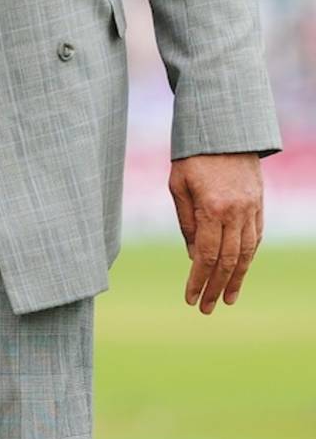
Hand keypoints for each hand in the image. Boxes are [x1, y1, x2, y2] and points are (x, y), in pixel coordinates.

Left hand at [169, 152, 264, 313]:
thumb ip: (187, 222)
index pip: (207, 256)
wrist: (224, 129)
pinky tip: (239, 271)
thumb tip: (195, 257)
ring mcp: (251, 209)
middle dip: (215, 287)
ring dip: (236, 279)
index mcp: (212, 207)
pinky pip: (255, 238)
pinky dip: (247, 257)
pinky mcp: (259, 205)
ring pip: (246, 253)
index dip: (198, 280)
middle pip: (228, 261)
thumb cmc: (193, 155)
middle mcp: (236, 212)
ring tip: (225, 299)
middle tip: (205, 308)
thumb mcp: (178, 185)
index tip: (190, 299)